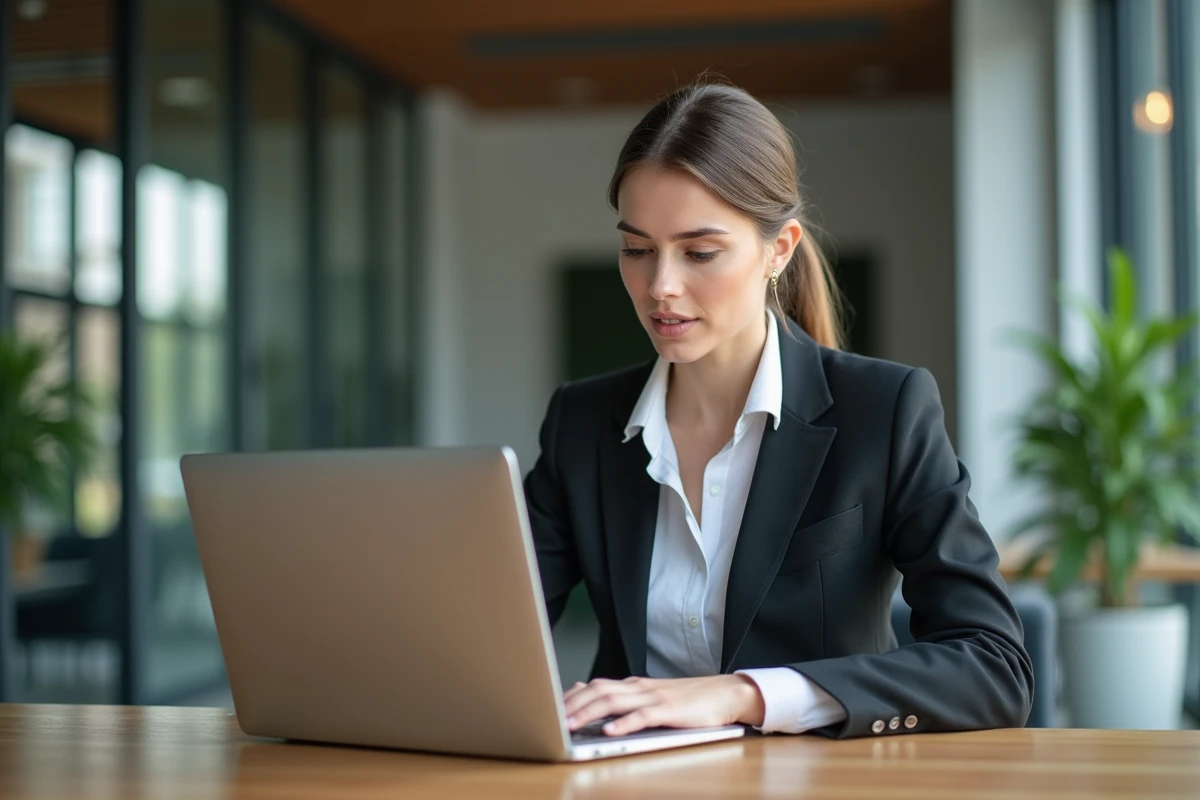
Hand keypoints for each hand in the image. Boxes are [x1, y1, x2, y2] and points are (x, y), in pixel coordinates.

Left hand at [563, 675, 765, 736]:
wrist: (724, 694)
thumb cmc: (687, 700)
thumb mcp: (649, 695)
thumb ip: (619, 694)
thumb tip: (584, 688)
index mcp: (632, 685)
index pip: (594, 687)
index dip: (570, 697)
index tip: (549, 709)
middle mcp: (639, 688)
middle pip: (598, 692)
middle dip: (572, 705)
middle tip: (550, 719)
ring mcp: (654, 697)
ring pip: (614, 702)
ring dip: (589, 713)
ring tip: (570, 726)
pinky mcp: (669, 710)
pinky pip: (642, 716)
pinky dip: (624, 724)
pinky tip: (610, 732)